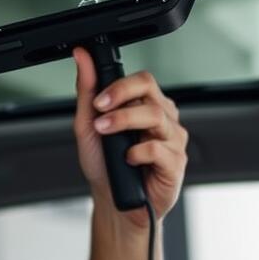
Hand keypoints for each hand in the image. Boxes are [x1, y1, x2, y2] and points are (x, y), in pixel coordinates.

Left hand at [73, 46, 187, 228]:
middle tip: (100, 118)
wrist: (113, 202)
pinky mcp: (177, 163)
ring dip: (125, 124)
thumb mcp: (88, 125)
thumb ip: (88, 90)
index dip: (121, 86)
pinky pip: (160, 148)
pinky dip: (138, 152)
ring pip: (156, 117)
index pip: (143, 80)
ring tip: (106, 136)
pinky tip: (128, 160)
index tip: (99, 100)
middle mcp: (164, 119)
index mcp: (147, 106)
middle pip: (151, 94)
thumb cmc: (105, 166)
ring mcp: (173, 141)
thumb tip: (81, 56)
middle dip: (121, 102)